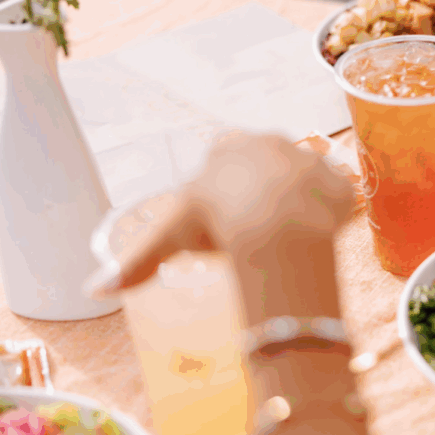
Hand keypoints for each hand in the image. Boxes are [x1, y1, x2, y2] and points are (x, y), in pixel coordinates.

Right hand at [84, 133, 367, 434]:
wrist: (275, 220)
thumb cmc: (215, 220)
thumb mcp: (168, 237)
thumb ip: (134, 264)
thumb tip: (92, 292)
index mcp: (229, 146)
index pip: (222, 157)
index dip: (219, 186)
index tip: (218, 214)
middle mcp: (273, 142)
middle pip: (267, 164)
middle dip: (262, 190)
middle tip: (255, 229)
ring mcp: (311, 159)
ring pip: (305, 178)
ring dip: (301, 200)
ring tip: (290, 235)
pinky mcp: (342, 183)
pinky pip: (339, 199)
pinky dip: (332, 217)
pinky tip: (323, 237)